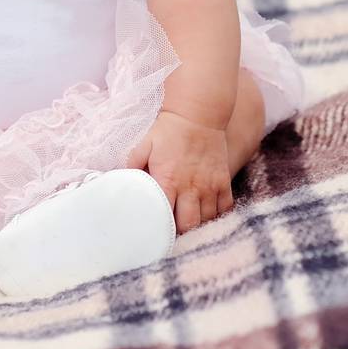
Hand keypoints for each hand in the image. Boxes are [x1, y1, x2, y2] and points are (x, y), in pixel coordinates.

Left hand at [126, 109, 233, 235]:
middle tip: (173, 234)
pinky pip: (225, 207)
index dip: (160, 229)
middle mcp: (191, 187)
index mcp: (168, 181)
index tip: (155, 233)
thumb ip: (132, 167)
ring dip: (199, 225)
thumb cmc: (168, 130)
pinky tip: (208, 215)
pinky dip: (217, 215)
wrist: (198, 114)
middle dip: (181, 234)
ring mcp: (210, 185)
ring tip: (190, 226)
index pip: (165, 217)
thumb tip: (123, 182)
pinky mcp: (224, 180)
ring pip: (208, 220)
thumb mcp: (144, 146)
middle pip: (190, 225)